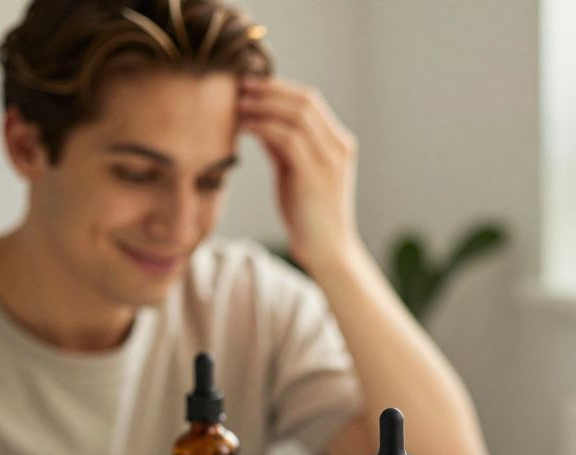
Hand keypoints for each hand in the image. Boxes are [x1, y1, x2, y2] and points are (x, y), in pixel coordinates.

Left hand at [238, 76, 360, 272]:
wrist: (327, 250)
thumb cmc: (308, 213)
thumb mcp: (294, 171)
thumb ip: (282, 144)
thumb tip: (257, 116)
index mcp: (338, 143)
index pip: (309, 100)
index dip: (277, 87)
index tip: (248, 84)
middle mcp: (339, 147)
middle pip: (304, 100)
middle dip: (269, 89)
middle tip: (238, 85)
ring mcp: (330, 160)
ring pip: (297, 115)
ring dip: (263, 105)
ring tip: (237, 104)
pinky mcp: (315, 175)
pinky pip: (288, 138)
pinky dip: (264, 126)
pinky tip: (245, 127)